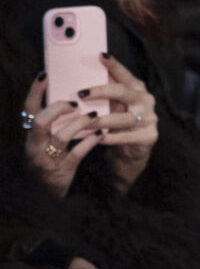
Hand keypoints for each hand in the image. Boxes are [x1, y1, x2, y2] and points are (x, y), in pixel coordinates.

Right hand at [23, 74, 100, 194]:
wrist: (46, 194)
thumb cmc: (50, 159)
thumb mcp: (45, 140)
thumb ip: (53, 122)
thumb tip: (71, 96)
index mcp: (31, 134)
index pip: (28, 108)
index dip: (35, 91)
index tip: (45, 74)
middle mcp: (35, 145)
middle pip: (41, 122)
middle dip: (58, 109)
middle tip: (75, 103)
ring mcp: (48, 158)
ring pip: (60, 137)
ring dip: (79, 124)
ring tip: (94, 116)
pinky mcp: (63, 170)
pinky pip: (77, 154)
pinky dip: (89, 143)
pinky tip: (101, 135)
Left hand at [78, 55, 158, 189]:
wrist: (130, 152)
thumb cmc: (115, 125)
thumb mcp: (110, 107)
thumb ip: (103, 95)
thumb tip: (78, 79)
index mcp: (136, 89)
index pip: (124, 74)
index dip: (114, 65)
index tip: (101, 55)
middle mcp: (145, 100)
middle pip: (123, 92)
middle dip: (100, 91)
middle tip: (81, 93)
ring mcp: (150, 119)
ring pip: (123, 118)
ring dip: (102, 120)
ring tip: (85, 122)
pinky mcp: (149, 136)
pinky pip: (127, 137)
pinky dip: (111, 138)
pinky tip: (97, 138)